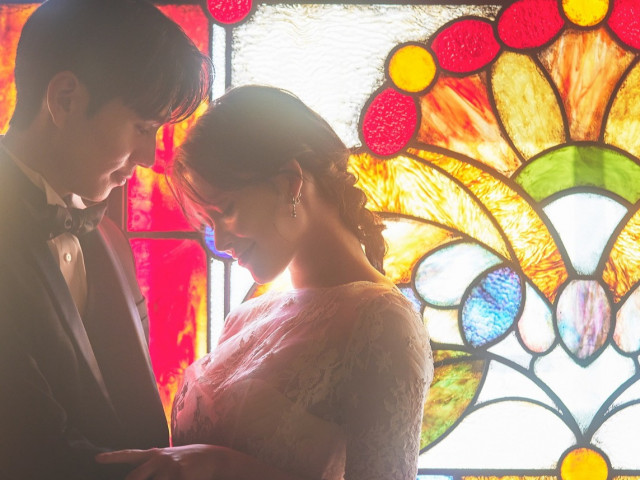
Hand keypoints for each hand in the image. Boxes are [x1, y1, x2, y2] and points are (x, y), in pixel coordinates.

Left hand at [96, 444, 231, 479]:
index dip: (113, 458)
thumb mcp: (169, 458)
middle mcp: (159, 459)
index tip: (97, 459)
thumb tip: (136, 472)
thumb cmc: (188, 461)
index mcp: (154, 454)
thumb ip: (152, 465)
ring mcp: (169, 468)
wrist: (213, 459)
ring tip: (166, 479)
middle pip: (134, 478)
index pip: (130, 455)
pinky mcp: (180, 477)